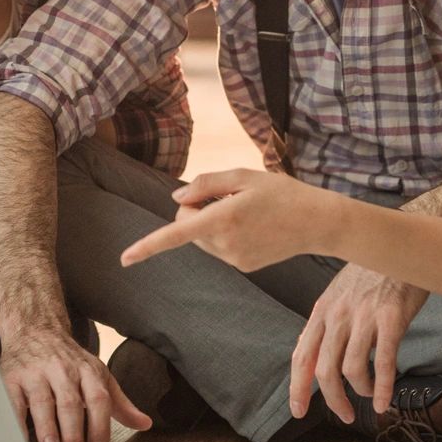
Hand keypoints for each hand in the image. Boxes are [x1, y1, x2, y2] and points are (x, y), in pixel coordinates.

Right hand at [0, 325, 150, 441]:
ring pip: (43, 402)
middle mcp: (62, 370)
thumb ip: (119, 403)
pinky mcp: (11, 377)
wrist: (35, 329)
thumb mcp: (98, 375)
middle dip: (74, 436)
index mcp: (87, 371)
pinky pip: (14, 402)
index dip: (100, 427)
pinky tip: (22, 440)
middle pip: (70, 404)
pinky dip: (17, 422)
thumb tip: (143, 424)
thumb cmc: (68, 360)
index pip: (98, 399)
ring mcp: (35, 372)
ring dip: (48, 429)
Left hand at [118, 169, 339, 272]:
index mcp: (223, 218)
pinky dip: (225, 235)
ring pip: (201, 238)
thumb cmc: (281, 192)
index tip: (124, 259)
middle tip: (227, 197)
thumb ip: (205, 183)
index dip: (147, 246)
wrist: (318, 222)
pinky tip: (253, 227)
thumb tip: (176, 199)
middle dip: (195, 211)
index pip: (176, 233)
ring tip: (243, 212)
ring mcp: (234, 259)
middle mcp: (225, 243)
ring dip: (210, 223)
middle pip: (186, 226)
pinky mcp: (242, 265)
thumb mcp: (244, 175)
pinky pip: (218, 248)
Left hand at [290, 265, 428, 423]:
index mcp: (322, 310)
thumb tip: (304, 348)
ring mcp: (364, 316)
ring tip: (371, 396)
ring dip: (361, 392)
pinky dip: (384, 388)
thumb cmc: (372, 271)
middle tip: (346, 415)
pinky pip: (383, 362)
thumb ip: (324, 321)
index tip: (299, 410)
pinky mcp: (391, 318)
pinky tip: (385, 402)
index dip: (297, 387)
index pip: (301, 355)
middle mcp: (338, 315)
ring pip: (351, 370)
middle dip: (333, 400)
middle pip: (324, 370)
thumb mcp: (338, 292)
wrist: (401, 244)